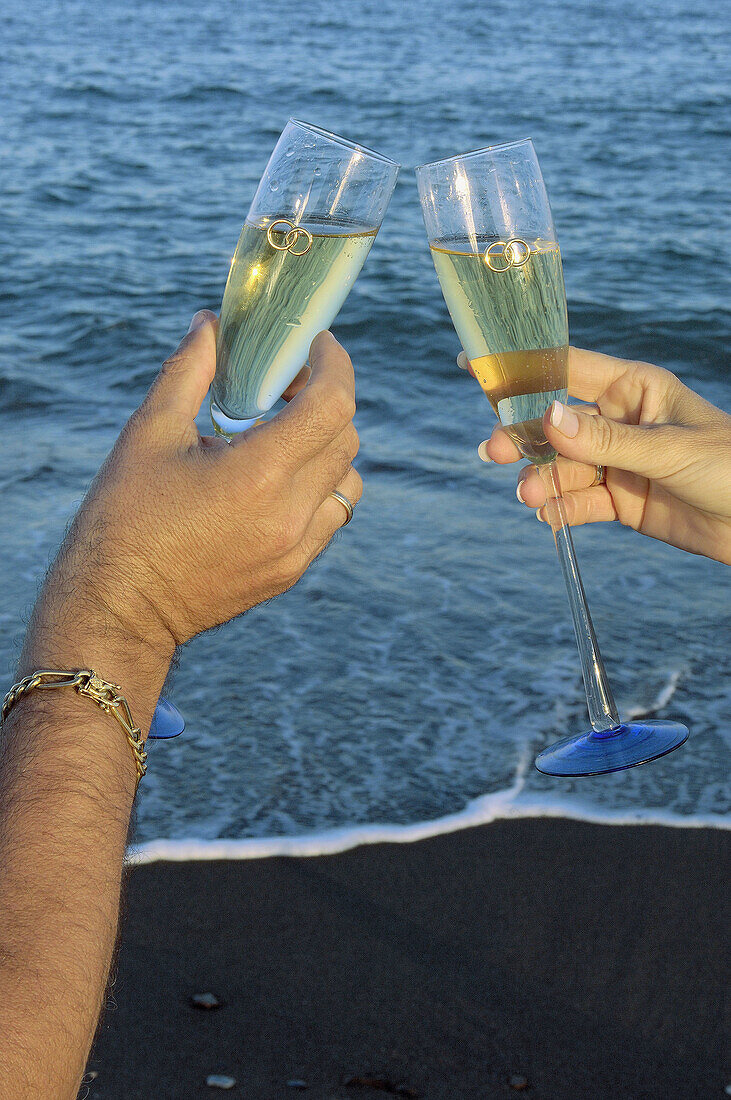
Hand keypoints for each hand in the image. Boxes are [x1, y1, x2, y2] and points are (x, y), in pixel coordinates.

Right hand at [24, 312, 361, 681]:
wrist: (120, 607)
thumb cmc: (124, 518)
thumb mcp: (148, 433)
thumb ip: (188, 370)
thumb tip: (210, 324)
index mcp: (257, 474)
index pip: (333, 405)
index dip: (335, 364)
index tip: (318, 346)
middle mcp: (289, 514)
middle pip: (345, 438)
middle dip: (325, 400)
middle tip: (286, 387)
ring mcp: (295, 549)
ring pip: (347, 482)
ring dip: (328, 448)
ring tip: (283, 436)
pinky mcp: (291, 571)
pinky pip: (329, 518)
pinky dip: (318, 488)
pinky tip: (277, 480)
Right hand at [458, 347, 730, 564]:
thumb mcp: (669, 450)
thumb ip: (606, 439)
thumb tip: (548, 419)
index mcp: (633, 388)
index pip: (567, 369)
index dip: (522, 368)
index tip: (474, 365)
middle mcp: (620, 421)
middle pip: (555, 423)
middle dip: (524, 438)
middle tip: (494, 453)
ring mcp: (619, 462)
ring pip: (564, 466)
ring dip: (543, 480)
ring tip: (532, 497)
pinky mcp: (623, 500)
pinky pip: (580, 501)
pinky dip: (562, 509)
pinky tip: (550, 516)